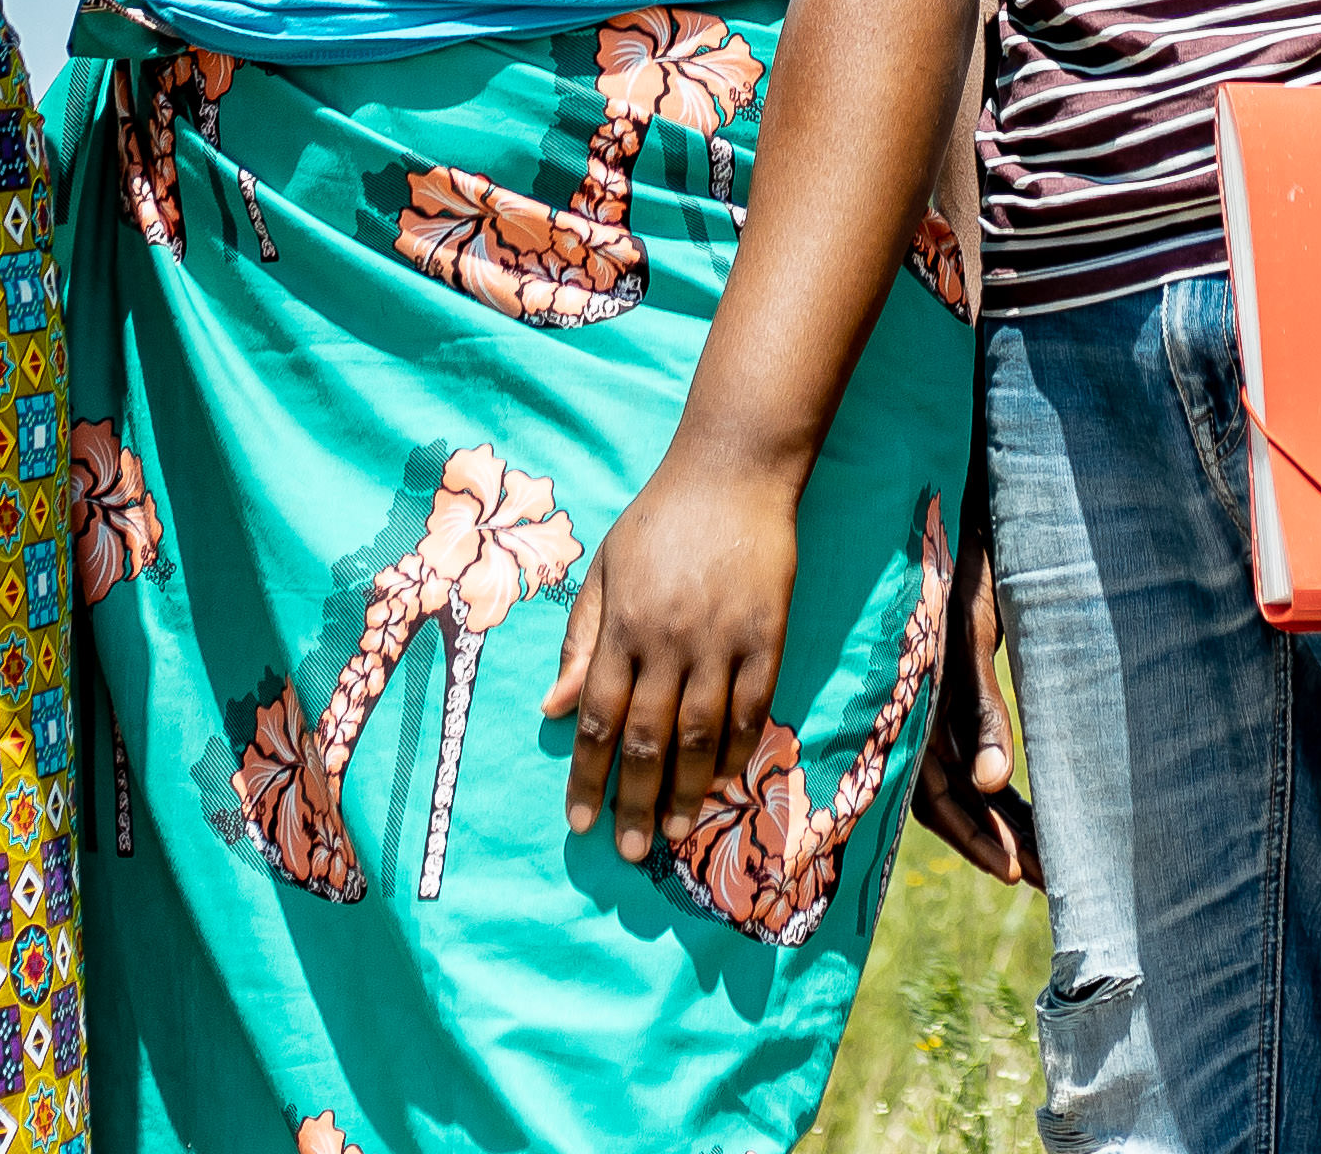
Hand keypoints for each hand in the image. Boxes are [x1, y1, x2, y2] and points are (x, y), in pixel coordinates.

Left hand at [549, 447, 800, 865]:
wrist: (732, 471)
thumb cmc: (658, 521)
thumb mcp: (603, 570)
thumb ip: (581, 640)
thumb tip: (554, 708)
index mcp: (621, 625)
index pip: (598, 717)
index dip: (587, 774)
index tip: (580, 821)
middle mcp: (667, 639)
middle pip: (648, 737)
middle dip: (634, 801)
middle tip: (630, 850)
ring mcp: (721, 638)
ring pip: (700, 733)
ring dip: (685, 789)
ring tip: (673, 832)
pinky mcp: (767, 634)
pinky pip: (752, 706)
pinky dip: (737, 749)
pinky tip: (724, 780)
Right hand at [908, 552, 1037, 886]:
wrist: (959, 503)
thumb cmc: (965, 559)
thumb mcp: (972, 630)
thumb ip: (980, 706)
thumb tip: (989, 781)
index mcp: (915, 707)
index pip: (938, 798)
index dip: (976, 838)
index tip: (1017, 872)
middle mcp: (920, 714)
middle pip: (955, 800)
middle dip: (1002, 841)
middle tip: (1056, 879)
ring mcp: (935, 703)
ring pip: (967, 782)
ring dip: (1006, 819)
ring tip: (1054, 856)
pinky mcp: (955, 686)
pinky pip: (973, 750)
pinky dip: (1001, 783)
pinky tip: (1030, 803)